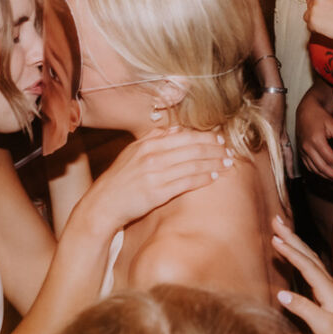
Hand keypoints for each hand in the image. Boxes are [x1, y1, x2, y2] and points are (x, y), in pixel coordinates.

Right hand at [72, 127, 234, 234]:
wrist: (103, 204)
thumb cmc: (120, 179)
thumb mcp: (133, 152)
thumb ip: (155, 138)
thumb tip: (177, 129)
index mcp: (147, 144)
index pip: (184, 136)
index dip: (205, 137)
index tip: (219, 139)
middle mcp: (152, 156)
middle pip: (192, 148)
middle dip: (214, 149)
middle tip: (229, 151)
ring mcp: (155, 175)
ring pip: (192, 165)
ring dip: (213, 163)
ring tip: (227, 164)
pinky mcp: (157, 193)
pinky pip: (186, 183)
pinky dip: (203, 178)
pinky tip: (214, 177)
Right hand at [271, 217, 332, 333]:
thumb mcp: (323, 327)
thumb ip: (303, 308)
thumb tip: (282, 293)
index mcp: (328, 289)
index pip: (306, 265)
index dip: (289, 251)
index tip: (274, 237)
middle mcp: (329, 284)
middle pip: (308, 255)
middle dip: (292, 237)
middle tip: (276, 220)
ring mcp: (329, 288)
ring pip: (310, 259)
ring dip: (296, 244)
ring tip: (282, 231)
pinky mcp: (327, 295)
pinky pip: (311, 269)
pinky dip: (300, 257)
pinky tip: (296, 256)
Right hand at [296, 91, 332, 181]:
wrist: (305, 110)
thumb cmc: (319, 115)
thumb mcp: (332, 123)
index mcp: (315, 140)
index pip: (330, 158)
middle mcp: (307, 148)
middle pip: (322, 167)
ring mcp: (303, 151)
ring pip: (314, 170)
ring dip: (327, 177)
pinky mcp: (301, 153)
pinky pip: (309, 167)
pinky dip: (319, 173)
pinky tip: (327, 176)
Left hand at [305, 0, 332, 48]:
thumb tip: (320, 0)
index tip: (315, 4)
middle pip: (309, 3)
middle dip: (314, 10)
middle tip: (325, 16)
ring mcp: (314, 8)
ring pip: (307, 15)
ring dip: (314, 19)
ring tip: (329, 23)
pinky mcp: (312, 20)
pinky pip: (309, 25)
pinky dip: (315, 28)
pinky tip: (327, 28)